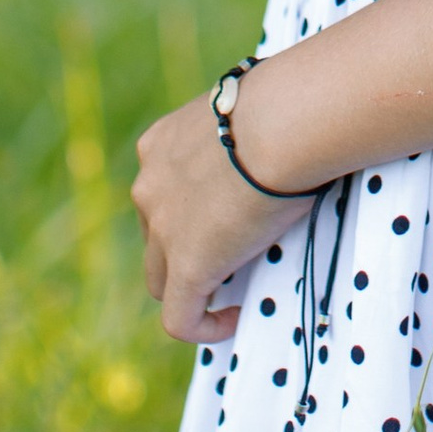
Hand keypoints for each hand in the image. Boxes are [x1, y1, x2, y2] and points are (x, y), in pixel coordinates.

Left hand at [130, 81, 313, 345]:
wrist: (282, 122)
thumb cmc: (283, 105)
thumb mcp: (244, 113)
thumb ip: (238, 134)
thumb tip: (273, 140)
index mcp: (159, 145)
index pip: (161, 192)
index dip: (188, 212)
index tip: (226, 216)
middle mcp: (149, 187)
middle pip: (154, 238)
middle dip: (184, 251)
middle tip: (232, 252)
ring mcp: (163, 231)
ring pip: (162, 280)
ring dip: (193, 288)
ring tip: (235, 288)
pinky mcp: (188, 268)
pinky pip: (180, 318)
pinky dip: (203, 326)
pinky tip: (233, 318)